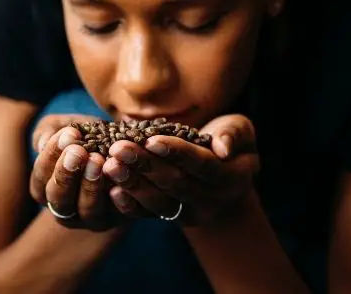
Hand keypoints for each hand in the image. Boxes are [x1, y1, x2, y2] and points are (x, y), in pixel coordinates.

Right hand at [29, 114, 141, 230]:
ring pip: (88, 210)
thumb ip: (49, 130)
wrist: (121, 146)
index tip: (68, 133)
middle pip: (59, 200)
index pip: (41, 177)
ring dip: (91, 186)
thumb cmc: (85, 135)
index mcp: (45, 189)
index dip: (51, 156)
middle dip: (66, 175)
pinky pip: (118, 214)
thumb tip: (41, 143)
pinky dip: (120, 201)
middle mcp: (66, 209)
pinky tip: (120, 184)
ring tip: (98, 160)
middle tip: (79, 151)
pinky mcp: (119, 217)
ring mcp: (93, 217)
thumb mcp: (64, 127)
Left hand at [103, 114, 259, 225]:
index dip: (176, 153)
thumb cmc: (230, 144)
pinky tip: (111, 190)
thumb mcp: (240, 131)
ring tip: (110, 165)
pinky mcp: (171, 218)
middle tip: (118, 148)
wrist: (224, 178)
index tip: (150, 139)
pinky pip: (149, 215)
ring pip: (159, 201)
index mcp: (231, 177)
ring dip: (132, 183)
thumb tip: (223, 148)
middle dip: (145, 165)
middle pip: (175, 184)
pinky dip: (129, 205)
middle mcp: (211, 200)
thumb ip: (234, 134)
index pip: (201, 165)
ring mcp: (190, 213)